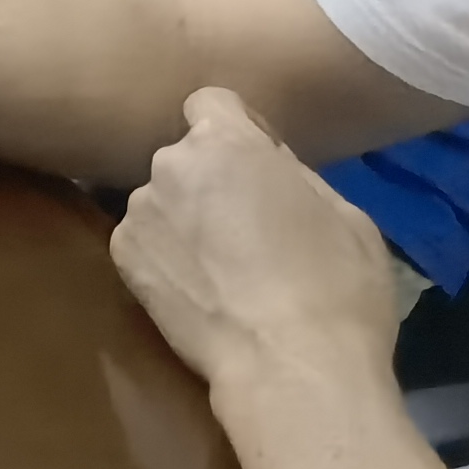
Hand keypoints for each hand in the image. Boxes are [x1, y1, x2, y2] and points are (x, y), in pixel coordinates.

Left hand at [112, 89, 407, 394]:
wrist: (291, 366)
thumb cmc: (337, 289)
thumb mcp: (346, 216)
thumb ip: (295, 174)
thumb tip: (270, 165)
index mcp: (226, 143)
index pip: (211, 102)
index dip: (234, 130)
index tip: (255, 166)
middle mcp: (169, 164)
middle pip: (187, 158)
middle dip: (211, 181)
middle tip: (246, 230)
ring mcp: (139, 211)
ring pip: (163, 201)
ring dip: (185, 221)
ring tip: (224, 272)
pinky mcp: (122, 257)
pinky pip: (144, 240)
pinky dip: (165, 258)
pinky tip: (199, 293)